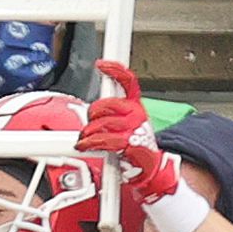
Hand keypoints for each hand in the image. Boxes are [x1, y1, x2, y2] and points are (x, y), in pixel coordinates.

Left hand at [75, 60, 179, 200]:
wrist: (148, 167)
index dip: (114, 70)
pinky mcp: (128, 142)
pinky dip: (90, 142)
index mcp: (135, 105)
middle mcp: (136, 113)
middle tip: (90, 125)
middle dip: (92, 115)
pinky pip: (103, 139)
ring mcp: (133, 127)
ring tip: (87, 139)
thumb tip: (91, 111)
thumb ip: (110, 114)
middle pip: (104, 105)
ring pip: (100, 123)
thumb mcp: (125, 124)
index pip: (128, 81)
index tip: (100, 64)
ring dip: (88, 132)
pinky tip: (85, 145)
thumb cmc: (133, 145)